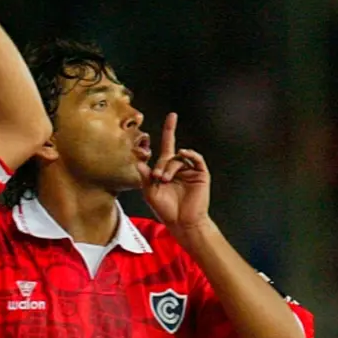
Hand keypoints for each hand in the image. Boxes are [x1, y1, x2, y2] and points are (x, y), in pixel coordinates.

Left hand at [138, 113, 211, 230]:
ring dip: (170, 167)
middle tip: (157, 178)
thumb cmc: (165, 209)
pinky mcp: (200, 174)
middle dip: (161, 165)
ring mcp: (189, 170)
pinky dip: (189, 154)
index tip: (172, 116)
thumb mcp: (149, 192)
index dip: (169, 131)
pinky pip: (195, 158)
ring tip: (165, 180)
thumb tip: (137, 160)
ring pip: (178, 158)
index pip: (166, 146)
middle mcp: (178, 167)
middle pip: (168, 154)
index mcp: (165, 169)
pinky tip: (183, 154)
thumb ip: (144, 176)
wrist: (182, 222)